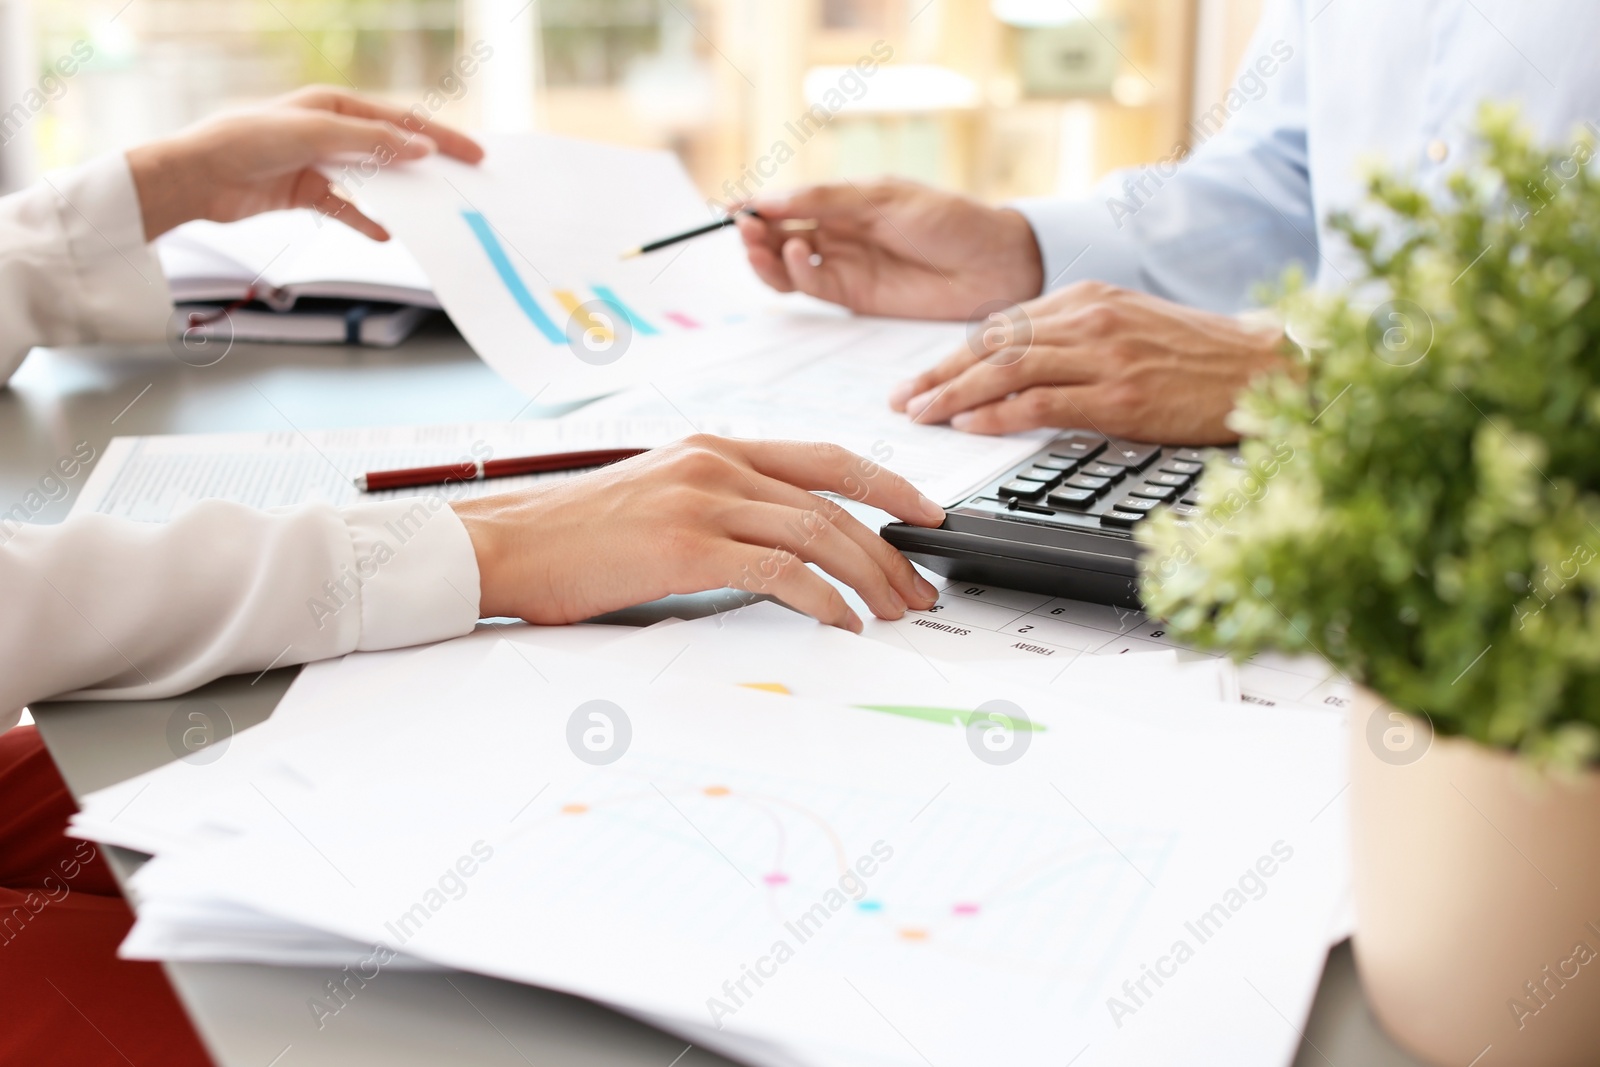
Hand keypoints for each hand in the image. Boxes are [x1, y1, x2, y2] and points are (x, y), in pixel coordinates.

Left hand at [125, 85, 483, 240]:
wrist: (195, 176)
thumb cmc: (247, 142)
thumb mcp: (315, 134)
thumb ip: (370, 141)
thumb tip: (419, 149)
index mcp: (333, 104)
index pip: (399, 119)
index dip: (439, 136)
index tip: (472, 153)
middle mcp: (329, 130)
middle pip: (392, 146)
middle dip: (429, 164)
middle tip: (465, 179)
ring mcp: (318, 162)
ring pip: (373, 178)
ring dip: (400, 193)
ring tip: (433, 209)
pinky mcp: (305, 192)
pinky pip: (346, 208)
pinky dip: (365, 221)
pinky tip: (384, 234)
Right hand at [450, 436, 945, 631]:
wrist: (503, 545)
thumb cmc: (572, 536)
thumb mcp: (658, 500)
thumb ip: (720, 509)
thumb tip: (783, 552)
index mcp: (713, 448)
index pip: (824, 457)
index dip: (887, 484)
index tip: (926, 513)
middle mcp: (715, 462)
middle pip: (834, 500)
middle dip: (889, 548)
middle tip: (918, 588)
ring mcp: (701, 498)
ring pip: (817, 531)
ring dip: (869, 576)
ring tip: (893, 611)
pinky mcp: (685, 544)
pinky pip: (780, 569)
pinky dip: (822, 598)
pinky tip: (840, 622)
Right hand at [734, 179, 1042, 319]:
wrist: (992, 263)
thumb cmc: (947, 219)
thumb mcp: (883, 197)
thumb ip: (826, 199)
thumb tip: (770, 199)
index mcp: (844, 202)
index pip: (788, 203)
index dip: (757, 205)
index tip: (731, 205)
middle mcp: (839, 235)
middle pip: (779, 235)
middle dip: (755, 231)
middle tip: (743, 227)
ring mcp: (844, 266)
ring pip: (787, 266)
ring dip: (764, 256)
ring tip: (757, 243)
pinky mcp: (854, 297)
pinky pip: (811, 286)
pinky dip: (794, 273)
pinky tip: (794, 254)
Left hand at [888, 282, 1291, 443]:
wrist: (1265, 368)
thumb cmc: (1201, 356)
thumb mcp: (1131, 325)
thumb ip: (1075, 337)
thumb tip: (1019, 362)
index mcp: (1089, 299)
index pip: (1002, 326)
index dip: (955, 354)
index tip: (922, 377)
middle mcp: (1090, 319)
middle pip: (993, 344)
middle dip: (939, 373)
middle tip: (903, 398)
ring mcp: (1104, 356)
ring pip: (1007, 369)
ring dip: (955, 394)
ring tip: (921, 414)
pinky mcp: (1120, 395)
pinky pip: (1041, 402)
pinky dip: (999, 414)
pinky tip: (970, 425)